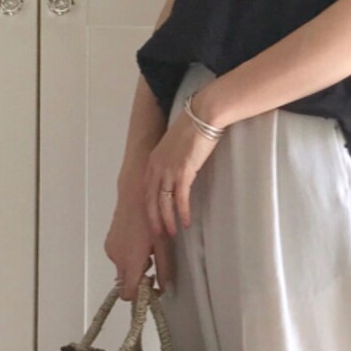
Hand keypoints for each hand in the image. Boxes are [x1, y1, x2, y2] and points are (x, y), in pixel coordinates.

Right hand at [104, 183, 173, 301]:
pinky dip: (128, 258)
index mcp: (131, 262)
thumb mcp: (164, 246)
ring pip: (122, 270)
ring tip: (148, 252)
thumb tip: (165, 288)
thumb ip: (164, 270)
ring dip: (134, 269)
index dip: (140, 297)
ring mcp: (111, 250)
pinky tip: (139, 245)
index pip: (129, 293)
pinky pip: (118, 258)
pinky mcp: (109, 242)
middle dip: (138, 282)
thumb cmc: (153, 218)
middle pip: (125, 284)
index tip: (151, 291)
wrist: (136, 195)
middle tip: (153, 269)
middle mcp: (117, 258)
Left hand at [144, 100, 221, 236]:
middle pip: (150, 199)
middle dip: (153, 219)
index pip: (146, 189)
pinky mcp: (182, 171)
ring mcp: (168, 169)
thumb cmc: (194, 127)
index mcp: (153, 159)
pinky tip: (185, 222)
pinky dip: (181, 212)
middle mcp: (156, 166)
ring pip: (163, 202)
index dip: (148, 207)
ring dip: (166, 220)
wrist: (204, 115)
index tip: (152, 219)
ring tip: (171, 234)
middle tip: (157, 236)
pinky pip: (179, 198)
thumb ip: (173, 159)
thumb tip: (179, 172)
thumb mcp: (177, 145)